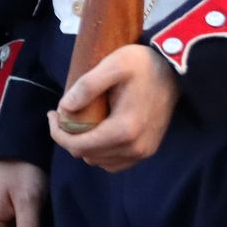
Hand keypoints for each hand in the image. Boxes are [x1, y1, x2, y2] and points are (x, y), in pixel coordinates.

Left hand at [49, 43, 179, 170]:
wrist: (175, 71)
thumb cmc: (143, 64)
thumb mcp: (112, 65)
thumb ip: (86, 86)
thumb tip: (64, 108)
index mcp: (124, 129)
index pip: (79, 146)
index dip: (58, 133)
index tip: (52, 113)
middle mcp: (135, 147)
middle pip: (88, 155)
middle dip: (68, 138)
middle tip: (62, 115)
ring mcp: (144, 152)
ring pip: (101, 162)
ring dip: (85, 146)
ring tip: (78, 123)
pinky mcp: (148, 150)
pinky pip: (116, 162)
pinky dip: (101, 152)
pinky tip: (96, 132)